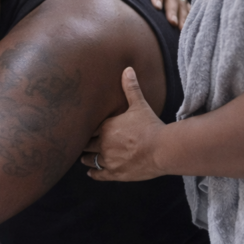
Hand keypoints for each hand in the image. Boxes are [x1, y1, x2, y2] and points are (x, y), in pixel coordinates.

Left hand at [82, 67, 167, 181]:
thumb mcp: (139, 105)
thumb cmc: (151, 126)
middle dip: (84, 144)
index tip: (81, 129)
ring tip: (85, 157)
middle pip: (85, 145)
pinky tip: (90, 172)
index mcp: (106, 127)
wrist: (163, 149)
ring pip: (89, 160)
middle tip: (81, 144)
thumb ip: (131, 88)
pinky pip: (98, 174)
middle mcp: (103, 144)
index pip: (88, 129)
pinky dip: (93, 173)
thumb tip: (127, 69)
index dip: (85, 130)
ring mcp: (108, 160)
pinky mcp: (115, 173)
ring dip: (87, 158)